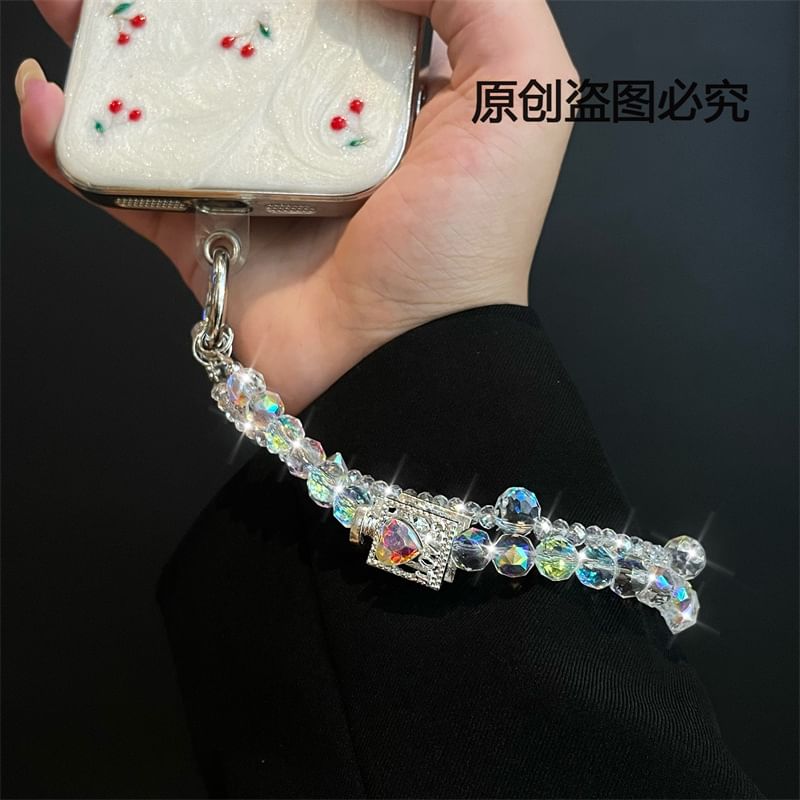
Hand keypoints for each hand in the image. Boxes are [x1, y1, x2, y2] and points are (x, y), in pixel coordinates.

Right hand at [17, 0, 575, 411]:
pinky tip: (51, 106)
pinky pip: (132, 186)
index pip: (328, 9)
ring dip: (111, 54)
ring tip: (66, 9)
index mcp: (391, 97)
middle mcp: (323, 138)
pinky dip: (81, 149)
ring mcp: (260, 189)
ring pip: (173, 105)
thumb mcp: (521, 91)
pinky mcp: (211, 240)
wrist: (402, 363)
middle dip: (179, 6)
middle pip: (239, 47)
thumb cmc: (465, 240)